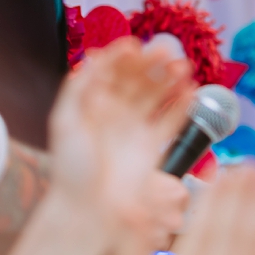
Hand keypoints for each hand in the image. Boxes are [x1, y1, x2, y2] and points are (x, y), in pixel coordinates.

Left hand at [46, 37, 193, 247]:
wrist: (87, 209)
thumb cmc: (70, 168)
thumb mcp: (65, 123)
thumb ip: (77, 90)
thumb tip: (91, 58)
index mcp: (94, 102)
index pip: (112, 71)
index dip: (123, 57)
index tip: (134, 46)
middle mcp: (117, 111)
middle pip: (139, 79)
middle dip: (152, 64)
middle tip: (166, 51)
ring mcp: (137, 126)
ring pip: (158, 95)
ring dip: (171, 80)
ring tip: (183, 68)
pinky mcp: (154, 144)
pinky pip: (172, 119)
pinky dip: (183, 105)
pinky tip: (190, 91)